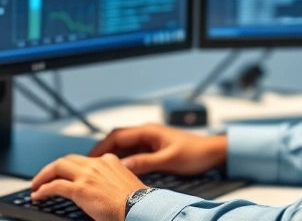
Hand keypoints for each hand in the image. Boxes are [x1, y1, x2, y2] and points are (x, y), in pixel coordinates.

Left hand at [30, 154, 145, 220]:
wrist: (140, 208)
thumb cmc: (137, 202)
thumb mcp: (126, 184)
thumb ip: (113, 181)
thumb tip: (105, 191)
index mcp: (109, 161)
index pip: (84, 159)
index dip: (71, 166)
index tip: (65, 173)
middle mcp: (96, 164)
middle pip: (67, 159)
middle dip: (53, 168)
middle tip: (44, 177)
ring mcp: (87, 175)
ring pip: (57, 167)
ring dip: (44, 176)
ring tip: (36, 185)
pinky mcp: (80, 189)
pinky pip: (55, 186)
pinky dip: (43, 189)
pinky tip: (38, 195)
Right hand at [89, 123, 226, 175]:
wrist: (212, 152)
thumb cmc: (195, 153)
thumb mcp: (168, 160)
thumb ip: (145, 162)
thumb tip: (123, 166)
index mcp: (148, 131)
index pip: (117, 136)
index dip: (101, 147)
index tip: (89, 159)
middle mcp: (147, 133)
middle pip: (117, 139)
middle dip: (102, 151)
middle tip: (89, 165)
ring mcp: (150, 140)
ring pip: (124, 146)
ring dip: (112, 156)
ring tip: (100, 170)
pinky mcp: (154, 148)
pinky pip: (133, 152)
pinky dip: (123, 160)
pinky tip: (118, 170)